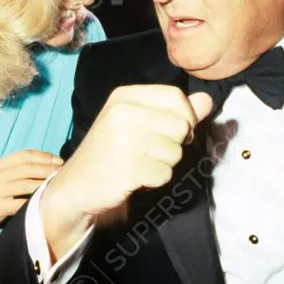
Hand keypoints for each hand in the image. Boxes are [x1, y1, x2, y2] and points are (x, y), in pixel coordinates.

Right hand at [0, 149, 63, 238]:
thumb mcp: (0, 179)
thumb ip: (18, 171)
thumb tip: (48, 166)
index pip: (24, 155)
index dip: (44, 156)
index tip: (59, 161)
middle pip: (27, 168)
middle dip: (48, 169)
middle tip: (62, 173)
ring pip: (25, 184)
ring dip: (44, 184)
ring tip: (57, 186)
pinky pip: (19, 203)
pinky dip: (33, 202)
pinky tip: (44, 203)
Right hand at [41, 86, 212, 259]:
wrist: (76, 186)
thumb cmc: (111, 151)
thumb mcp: (138, 122)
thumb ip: (174, 111)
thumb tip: (207, 100)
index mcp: (124, 96)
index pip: (175, 96)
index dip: (184, 116)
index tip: (171, 131)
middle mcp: (122, 113)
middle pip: (180, 125)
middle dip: (173, 144)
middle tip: (147, 151)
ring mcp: (123, 140)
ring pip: (175, 152)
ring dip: (163, 164)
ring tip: (138, 164)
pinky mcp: (127, 168)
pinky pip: (164, 174)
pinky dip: (154, 180)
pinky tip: (134, 177)